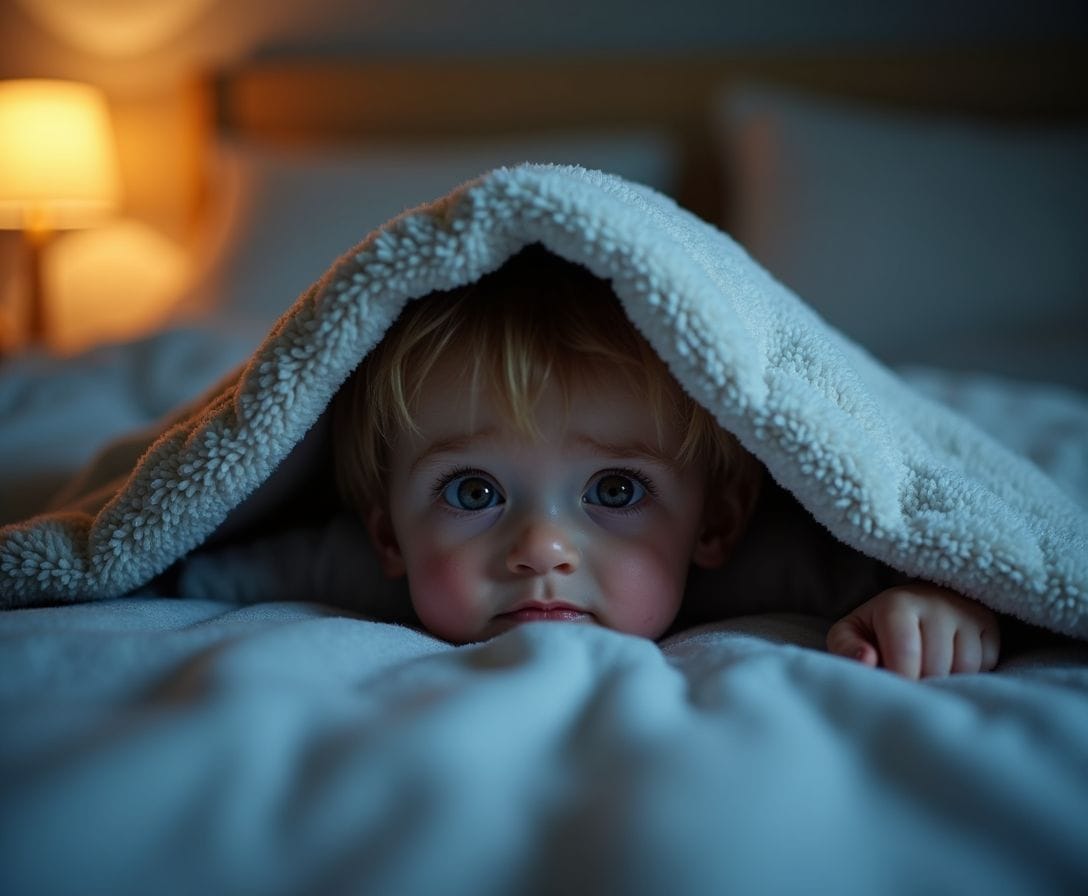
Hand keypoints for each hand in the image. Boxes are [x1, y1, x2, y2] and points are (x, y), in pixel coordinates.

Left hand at [826, 584, 1000, 678]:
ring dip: (947, 680)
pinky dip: (970, 674)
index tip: (896, 691)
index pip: (906, 651)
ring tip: (929, 673)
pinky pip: (987, 664)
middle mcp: (936, 603)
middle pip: (937, 664)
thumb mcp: (852, 632)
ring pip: (965, 667)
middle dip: (922, 682)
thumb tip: (866, 661)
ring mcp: (967, 613)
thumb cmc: (879, 627)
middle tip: (911, 682)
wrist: (918, 604)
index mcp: (897, 604)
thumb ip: (846, 647)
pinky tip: (951, 666)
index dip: (901, 679)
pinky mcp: (990, 624)